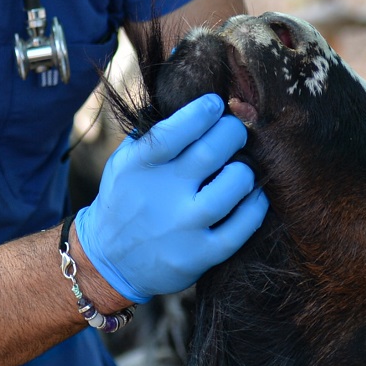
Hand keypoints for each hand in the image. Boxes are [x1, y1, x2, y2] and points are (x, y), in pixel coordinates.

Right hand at [72, 94, 267, 303]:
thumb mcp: (124, 163)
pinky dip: (255, 206)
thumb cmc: (126, 200)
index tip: (215, 104)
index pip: (175, 131)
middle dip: (233, 133)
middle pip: (212, 152)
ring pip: (233, 186)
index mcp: (139, 166)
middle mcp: (161, 195)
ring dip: (246, 170)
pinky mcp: (199, 255)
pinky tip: (254, 196)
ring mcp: (182, 227)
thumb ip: (151, 134)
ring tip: (242, 168)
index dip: (202, 112)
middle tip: (235, 132)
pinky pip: (242, 227)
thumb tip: (191, 104)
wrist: (110, 261)